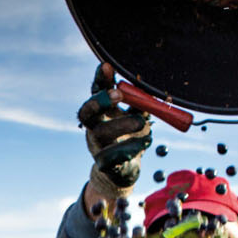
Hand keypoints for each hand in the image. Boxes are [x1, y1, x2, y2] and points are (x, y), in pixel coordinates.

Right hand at [78, 63, 150, 209]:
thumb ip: (141, 103)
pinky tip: (144, 142)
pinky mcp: (104, 164)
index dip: (100, 80)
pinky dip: (130, 147)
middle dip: (100, 100)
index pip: (96, 92)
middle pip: (86, 112)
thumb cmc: (130, 138)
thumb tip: (152, 88)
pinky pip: (111, 156)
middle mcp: (93, 127)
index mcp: (101, 112)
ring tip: (142, 122)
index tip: (107, 66)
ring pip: (100, 133)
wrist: (123, 171)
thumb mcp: (137, 116)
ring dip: (121, 124)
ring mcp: (96, 146)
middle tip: (119, 94)